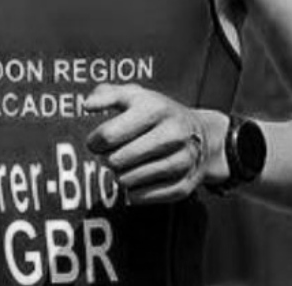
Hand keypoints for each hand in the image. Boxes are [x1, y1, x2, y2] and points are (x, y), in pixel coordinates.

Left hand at [83, 83, 228, 203]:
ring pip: (128, 180)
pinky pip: (142, 197)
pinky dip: (132, 192)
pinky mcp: (185, 185)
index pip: (108, 134)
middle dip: (106, 159)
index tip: (95, 142)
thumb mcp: (135, 95)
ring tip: (123, 165)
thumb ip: (106, 94)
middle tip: (109, 154)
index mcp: (156, 108)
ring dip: (118, 175)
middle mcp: (173, 134)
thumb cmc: (157, 113)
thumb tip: (87, 105)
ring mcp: (182, 161)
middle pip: (117, 160)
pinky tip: (135, 180)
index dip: (94, 141)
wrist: (204, 135)